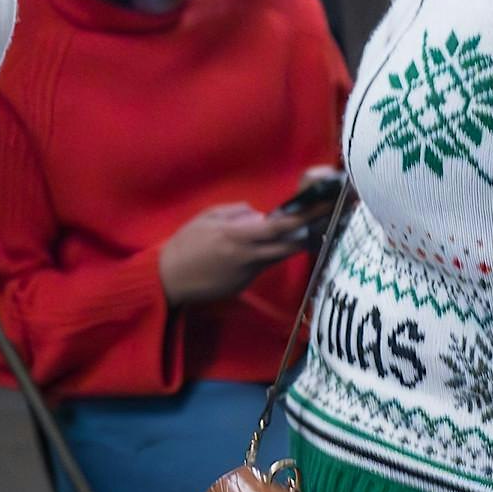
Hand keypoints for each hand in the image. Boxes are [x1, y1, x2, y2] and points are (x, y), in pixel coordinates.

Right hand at [158, 203, 309, 309]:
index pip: (279, 227)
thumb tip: (259, 214)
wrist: (169, 278)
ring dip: (288, 245)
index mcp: (237, 235)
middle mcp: (248, 256)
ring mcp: (248, 273)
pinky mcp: (244, 284)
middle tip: (323, 220)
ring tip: (298, 232)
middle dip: (308, 233)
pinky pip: (261, 265)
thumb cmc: (185, 244)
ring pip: (277, 257)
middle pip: (289, 246)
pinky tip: (256, 250)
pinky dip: (265, 256)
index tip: (321, 207)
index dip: (303, 217)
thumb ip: (236, 212)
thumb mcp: (207, 217)